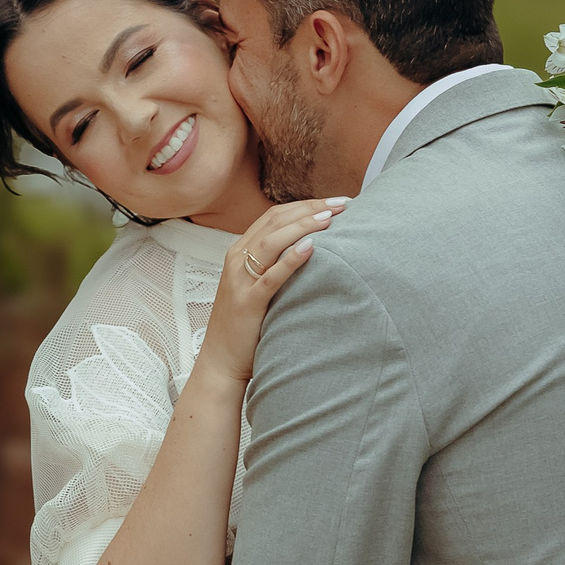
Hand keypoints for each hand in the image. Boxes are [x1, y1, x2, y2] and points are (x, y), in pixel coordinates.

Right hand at [195, 198, 339, 384]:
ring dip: (303, 226)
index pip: (274, 216)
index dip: (305, 205)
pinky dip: (291, 259)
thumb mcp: (256, 286)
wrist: (221, 361)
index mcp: (240, 252)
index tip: (334, 203)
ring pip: (272, 241)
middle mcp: (237, 260)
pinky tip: (312, 247)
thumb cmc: (245, 325)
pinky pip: (270, 276)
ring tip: (331, 219)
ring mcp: (240, 280)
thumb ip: (274, 266)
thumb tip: (311, 250)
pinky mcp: (248, 302)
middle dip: (311, 208)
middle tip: (342, 204)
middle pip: (275, 221)